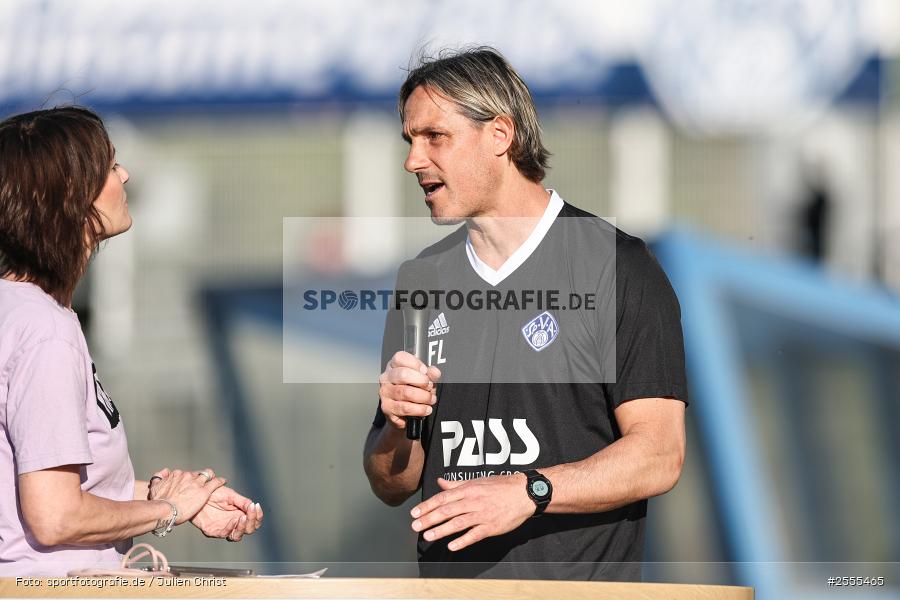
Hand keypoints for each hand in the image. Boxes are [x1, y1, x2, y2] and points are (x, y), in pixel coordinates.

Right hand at [148, 468, 226, 523]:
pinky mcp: (204, 491)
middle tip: (202, 482)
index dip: (188, 478)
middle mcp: (187, 476)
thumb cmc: (157, 502)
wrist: (163, 510)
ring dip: (210, 476)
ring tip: (214, 479)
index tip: (190, 482)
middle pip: (196, 474)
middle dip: (199, 477)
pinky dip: (220, 481)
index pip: (185, 474)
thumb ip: (158, 477)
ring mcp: (196, 483)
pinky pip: (215, 482)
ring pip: (207, 474)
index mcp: (176, 475)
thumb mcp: (154, 487)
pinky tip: (223, 481)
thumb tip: (163, 472)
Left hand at [192, 486, 263, 540]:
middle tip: (250, 512)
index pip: (254, 521)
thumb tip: (253, 506)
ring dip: (242, 527)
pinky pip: (224, 534)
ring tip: (243, 517)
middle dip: (252, 522)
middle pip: (249, 530)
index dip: (258, 516)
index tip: (256, 506)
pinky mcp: (213, 531)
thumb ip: (242, 502)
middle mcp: (233, 523)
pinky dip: (230, 528)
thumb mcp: (231, 495)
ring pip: (237, 536)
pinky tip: (233, 520)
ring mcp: (223, 528)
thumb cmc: (213, 493)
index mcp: (240, 513)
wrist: (198, 494)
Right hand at [378, 351, 440, 429]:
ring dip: (423, 397)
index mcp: (394, 366)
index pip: (400, 358)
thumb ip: (430, 373)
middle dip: (421, 381)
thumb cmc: (412, 390)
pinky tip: (425, 409)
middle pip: (402, 375)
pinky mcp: (387, 408)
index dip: (416, 364)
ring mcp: (385, 393)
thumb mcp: (423, 378)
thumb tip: (434, 372)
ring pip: (405, 393)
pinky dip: (419, 410)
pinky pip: (405, 408)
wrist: (404, 410)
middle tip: (429, 386)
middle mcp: (386, 378)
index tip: (425, 371)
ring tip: (430, 399)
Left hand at [410, 473, 534, 550]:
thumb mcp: (477, 481)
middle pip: (447, 510)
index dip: (427, 506)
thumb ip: (457, 485)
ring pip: (458, 522)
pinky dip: (463, 540)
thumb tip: (440, 482)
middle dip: (429, 519)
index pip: (443, 498)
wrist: (524, 492)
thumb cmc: (500, 486)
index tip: (414, 513)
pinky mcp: (491, 526)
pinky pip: (475, 534)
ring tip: (428, 536)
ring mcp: (482, 514)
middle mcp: (473, 501)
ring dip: (441, 530)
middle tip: (415, 526)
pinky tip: (452, 546)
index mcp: (468, 489)